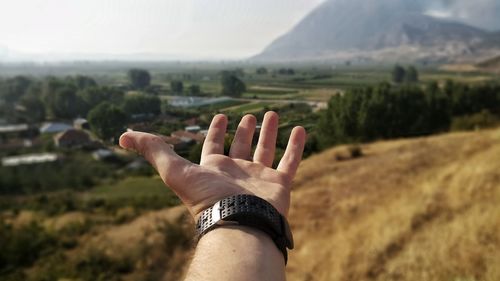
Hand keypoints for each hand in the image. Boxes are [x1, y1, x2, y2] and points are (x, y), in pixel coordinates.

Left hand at [119, 112, 305, 218]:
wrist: (237, 222)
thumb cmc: (205, 198)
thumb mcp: (173, 170)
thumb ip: (153, 151)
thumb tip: (123, 135)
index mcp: (214, 169)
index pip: (214, 146)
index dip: (216, 130)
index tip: (221, 116)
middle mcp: (236, 172)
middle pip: (240, 147)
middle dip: (244, 131)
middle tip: (249, 115)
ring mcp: (259, 178)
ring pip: (266, 150)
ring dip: (269, 133)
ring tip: (272, 114)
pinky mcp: (280, 184)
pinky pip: (290, 161)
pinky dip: (296, 146)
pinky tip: (301, 128)